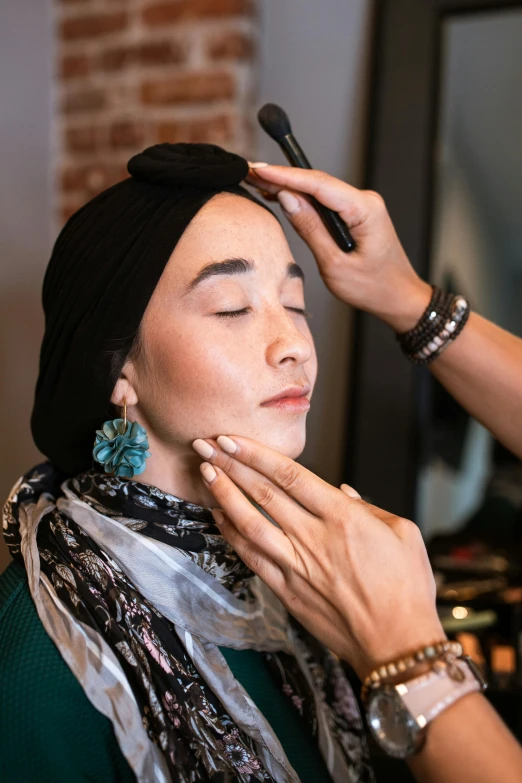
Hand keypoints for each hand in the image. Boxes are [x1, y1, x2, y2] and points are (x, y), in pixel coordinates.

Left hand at [193, 435, 444, 678]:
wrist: (397, 644)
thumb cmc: (406, 589)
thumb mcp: (403, 533)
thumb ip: (367, 507)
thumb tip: (343, 492)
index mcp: (343, 517)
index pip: (290, 475)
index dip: (257, 454)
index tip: (233, 439)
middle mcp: (314, 538)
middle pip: (263, 493)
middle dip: (231, 465)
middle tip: (206, 445)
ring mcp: (297, 565)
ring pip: (249, 524)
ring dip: (224, 496)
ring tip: (205, 474)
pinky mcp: (287, 591)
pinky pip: (252, 558)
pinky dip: (232, 536)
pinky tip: (219, 519)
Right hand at [246, 163, 431, 332]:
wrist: (399, 297)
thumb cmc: (373, 288)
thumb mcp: (334, 265)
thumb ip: (310, 229)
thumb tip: (287, 199)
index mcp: (364, 210)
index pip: (318, 184)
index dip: (285, 176)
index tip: (259, 170)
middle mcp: (365, 200)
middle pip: (316, 182)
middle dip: (282, 177)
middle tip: (250, 173)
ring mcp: (361, 205)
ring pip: (319, 190)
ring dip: (289, 186)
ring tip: (257, 182)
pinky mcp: (356, 214)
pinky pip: (325, 201)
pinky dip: (302, 198)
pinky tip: (280, 195)